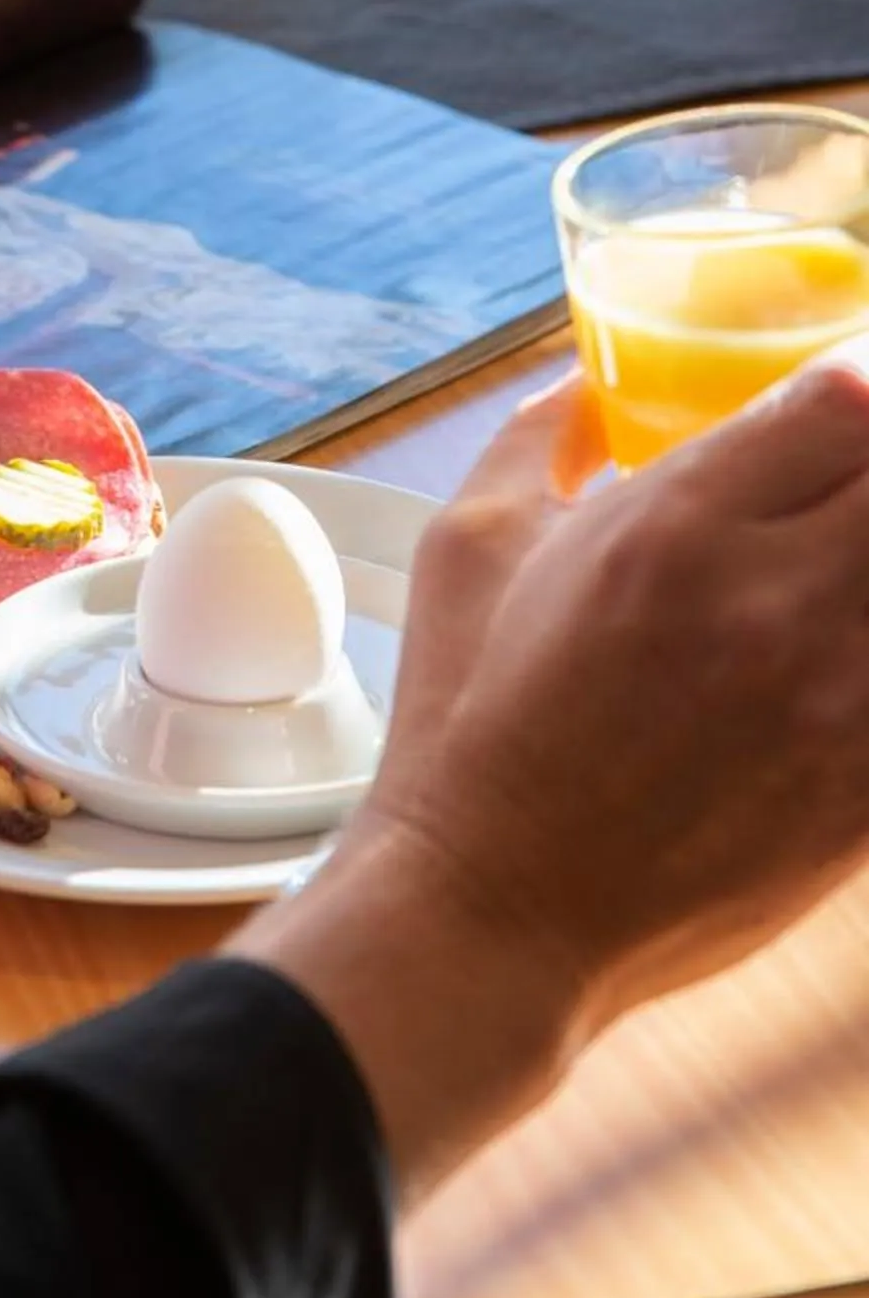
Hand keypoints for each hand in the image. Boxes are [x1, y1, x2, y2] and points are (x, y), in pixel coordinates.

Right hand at [240, 346, 868, 1199]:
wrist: (497, 911)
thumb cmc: (468, 727)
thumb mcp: (468, 544)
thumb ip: (535, 438)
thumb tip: (585, 387)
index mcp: (671, 525)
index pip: (844, 397)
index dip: (850, 386)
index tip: (834, 401)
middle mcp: (773, 601)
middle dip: (863, 472)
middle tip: (828, 496)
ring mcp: (838, 703)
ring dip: (867, 565)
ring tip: (828, 583)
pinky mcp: (866, 792)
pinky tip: (831, 663)